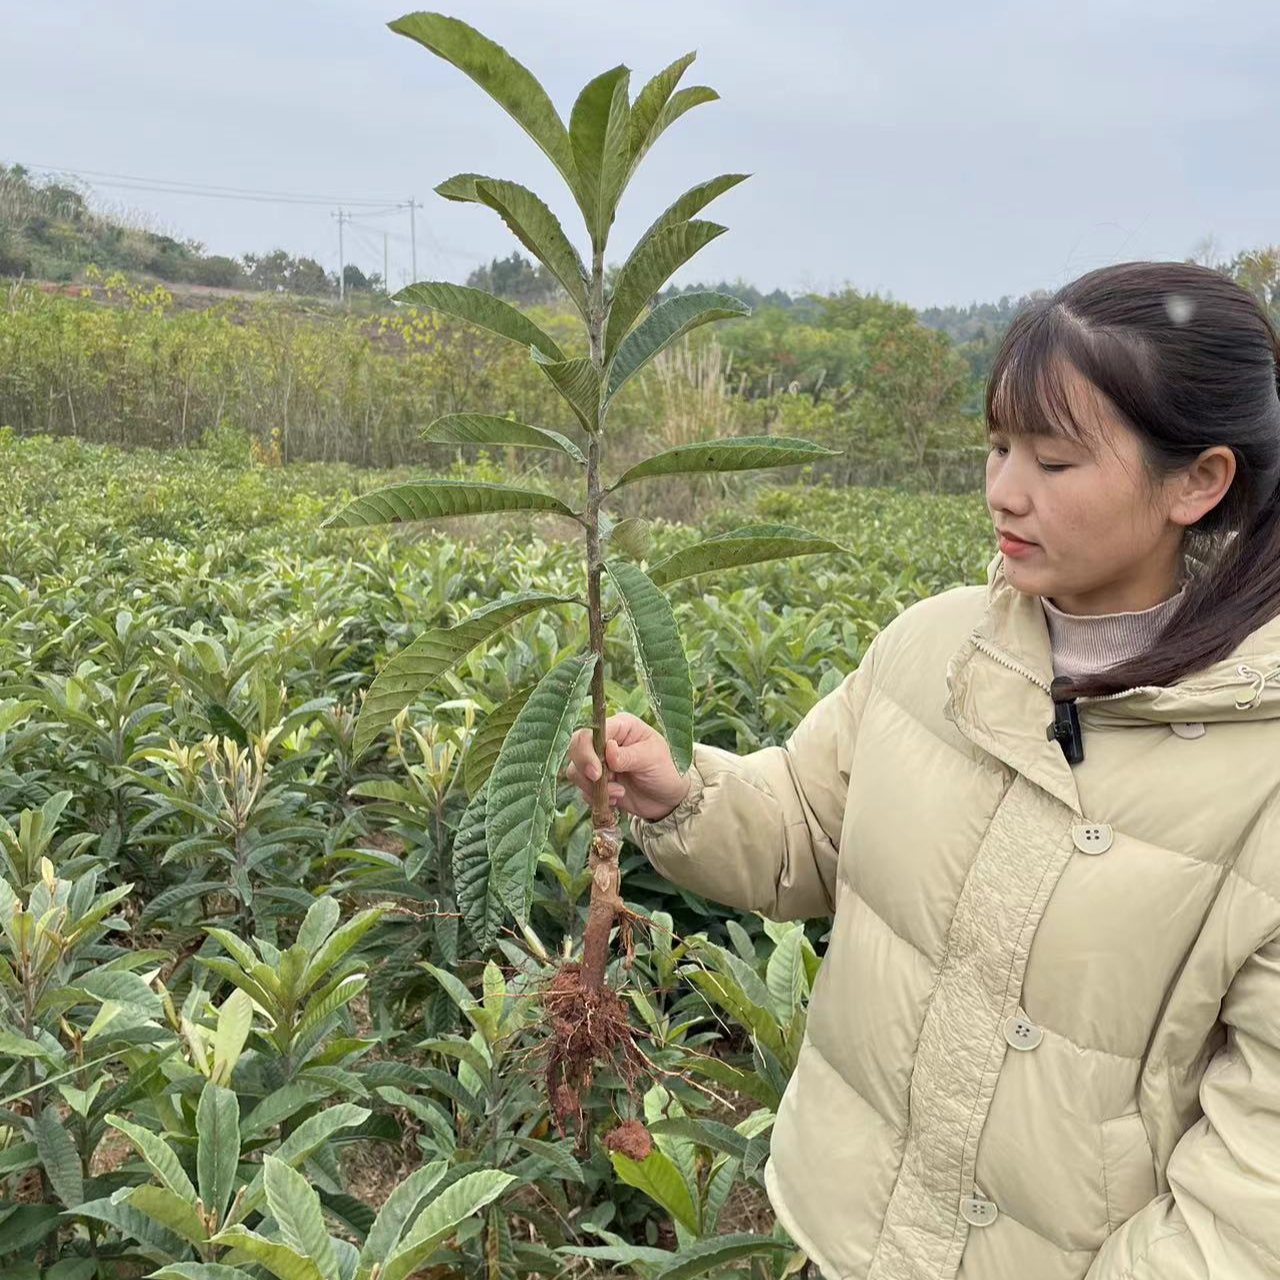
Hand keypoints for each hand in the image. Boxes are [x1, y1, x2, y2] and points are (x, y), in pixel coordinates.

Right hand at [562, 713, 691, 821]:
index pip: (591, 732)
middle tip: (602, 781)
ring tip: (619, 792)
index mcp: (621, 726)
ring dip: (593, 786)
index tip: (597, 773)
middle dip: (585, 769)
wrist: (669, 799)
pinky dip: (596, 797)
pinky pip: (582, 788)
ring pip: (575, 770)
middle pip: (576, 748)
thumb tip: (608, 749)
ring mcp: (600, 761)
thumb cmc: (667, 770)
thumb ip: (628, 755)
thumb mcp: (652, 759)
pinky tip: (617, 799)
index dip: (587, 751)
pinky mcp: (597, 781)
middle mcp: (605, 741)